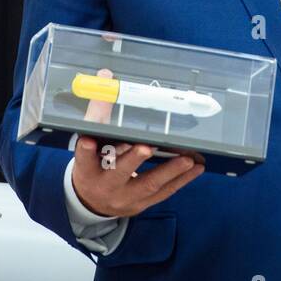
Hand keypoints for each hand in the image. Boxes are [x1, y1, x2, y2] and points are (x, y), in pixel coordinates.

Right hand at [71, 65, 204, 215]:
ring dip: (169, 171)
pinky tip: (196, 168)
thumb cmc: (93, 164)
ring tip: (188, 158)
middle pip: (118, 172)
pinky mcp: (142, 204)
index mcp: (86, 170)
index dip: (86, 151)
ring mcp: (124, 198)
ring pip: (146, 185)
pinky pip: (163, 192)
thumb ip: (98, 112)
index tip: (88, 141)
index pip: (83, 159)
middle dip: (132, 160)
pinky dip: (181, 180)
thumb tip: (106, 76)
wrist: (92, 202)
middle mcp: (104, 186)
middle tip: (146, 147)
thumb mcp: (88, 142)